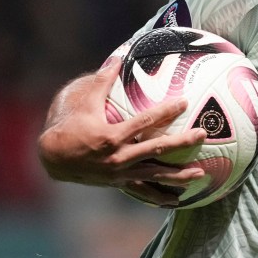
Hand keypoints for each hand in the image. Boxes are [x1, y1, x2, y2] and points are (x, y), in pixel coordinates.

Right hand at [37, 56, 206, 205]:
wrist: (54, 158)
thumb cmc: (71, 126)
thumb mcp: (85, 103)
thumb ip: (102, 81)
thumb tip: (116, 57)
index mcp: (112, 136)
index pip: (145, 121)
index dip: (166, 111)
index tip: (184, 102)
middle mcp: (118, 157)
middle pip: (156, 149)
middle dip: (182, 142)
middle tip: (202, 135)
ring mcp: (120, 173)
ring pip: (154, 175)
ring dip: (178, 175)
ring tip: (200, 174)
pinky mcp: (119, 184)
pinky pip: (143, 191)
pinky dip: (160, 196)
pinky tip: (178, 199)